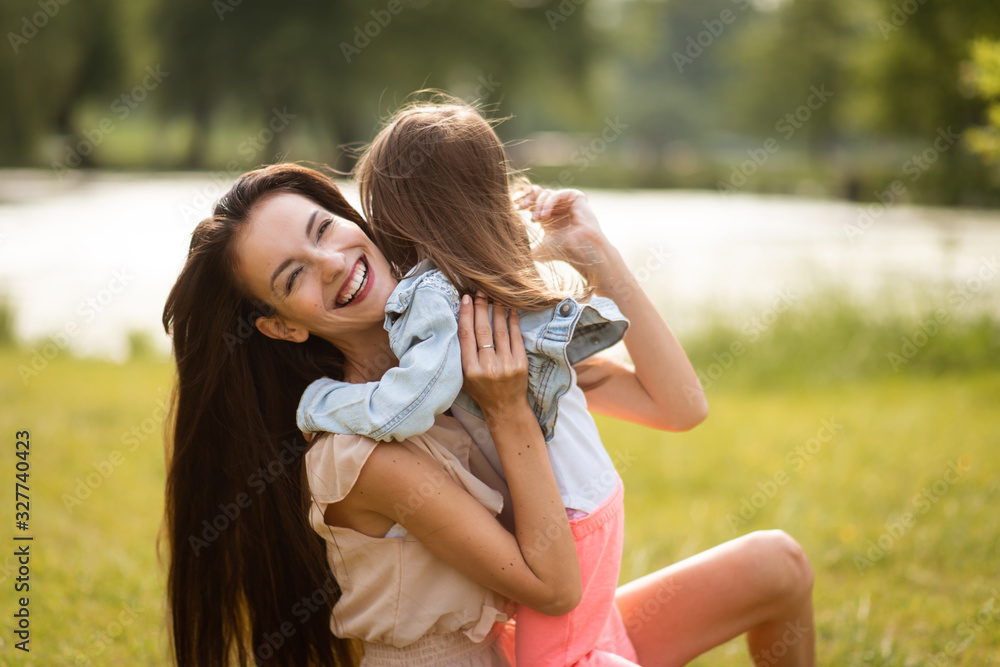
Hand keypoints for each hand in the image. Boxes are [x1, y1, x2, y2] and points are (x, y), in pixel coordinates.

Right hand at [458, 292, 528, 417]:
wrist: (505, 408)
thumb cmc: (481, 389)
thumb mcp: (464, 375)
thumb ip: (462, 353)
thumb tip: (461, 320)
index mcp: (469, 370)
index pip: (466, 336)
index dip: (465, 315)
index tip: (465, 298)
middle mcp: (487, 367)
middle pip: (483, 330)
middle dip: (481, 307)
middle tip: (479, 291)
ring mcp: (506, 365)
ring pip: (500, 331)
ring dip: (496, 310)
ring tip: (494, 296)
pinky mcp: (520, 364)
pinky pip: (516, 338)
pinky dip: (512, 321)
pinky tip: (510, 309)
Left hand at [516, 185, 609, 273]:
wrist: (581, 251)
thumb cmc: (563, 251)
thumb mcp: (540, 250)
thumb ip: (527, 250)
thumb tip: (511, 258)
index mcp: (547, 214)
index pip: (532, 199)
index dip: (523, 200)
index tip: (515, 207)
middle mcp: (556, 206)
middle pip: (537, 192)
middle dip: (527, 198)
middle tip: (520, 208)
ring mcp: (567, 201)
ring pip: (546, 193)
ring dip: (538, 205)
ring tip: (537, 219)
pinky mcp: (577, 197)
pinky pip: (557, 193)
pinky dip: (548, 203)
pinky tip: (544, 215)